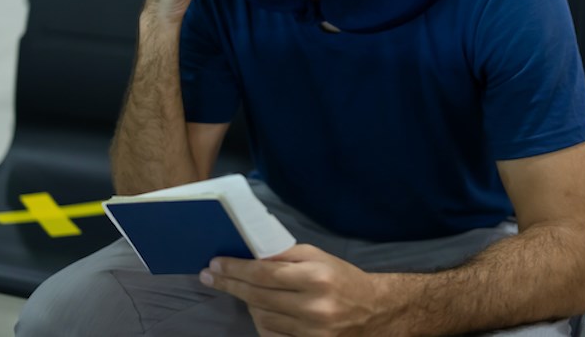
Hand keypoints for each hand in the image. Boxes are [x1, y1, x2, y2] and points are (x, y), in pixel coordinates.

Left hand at [200, 244, 395, 336]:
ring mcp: (312, 332)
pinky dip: (263, 322)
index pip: (264, 273)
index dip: (235, 269)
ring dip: (248, 303)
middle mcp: (313, 306)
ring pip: (262, 318)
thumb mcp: (318, 257)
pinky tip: (261, 311)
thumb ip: (284, 256)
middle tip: (210, 276)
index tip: (215, 264)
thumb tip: (249, 255)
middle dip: (230, 285)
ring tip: (243, 291)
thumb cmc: (341, 278)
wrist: (374, 311)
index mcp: (316, 277)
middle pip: (258, 296)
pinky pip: (273, 336)